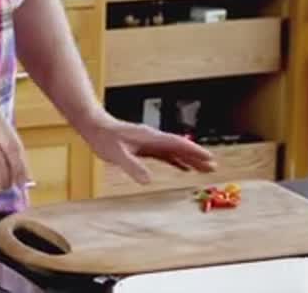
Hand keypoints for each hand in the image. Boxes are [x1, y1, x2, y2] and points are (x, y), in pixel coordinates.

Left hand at [77, 114, 216, 184]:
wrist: (95, 126)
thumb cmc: (104, 138)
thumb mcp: (117, 155)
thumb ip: (132, 167)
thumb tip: (148, 181)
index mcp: (150, 138)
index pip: (177, 144)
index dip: (194, 151)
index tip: (209, 158)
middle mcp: (153, 138)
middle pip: (180, 147)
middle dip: (197, 157)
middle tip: (213, 167)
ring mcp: (150, 142)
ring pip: (175, 151)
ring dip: (189, 159)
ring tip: (204, 169)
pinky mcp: (145, 146)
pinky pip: (165, 155)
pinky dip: (176, 161)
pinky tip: (182, 168)